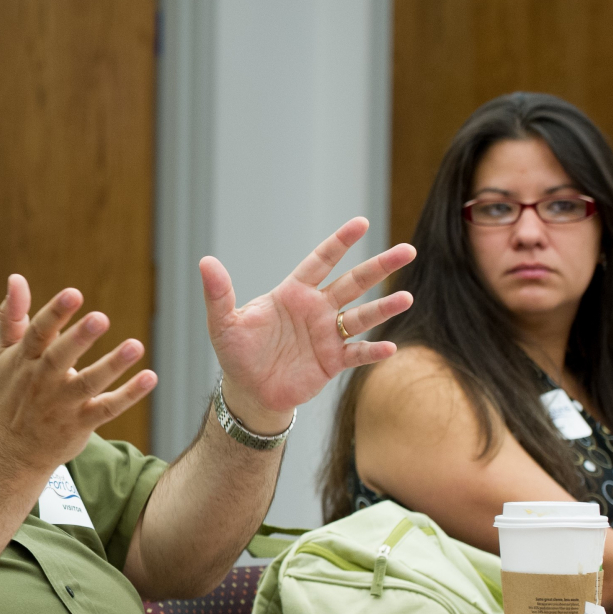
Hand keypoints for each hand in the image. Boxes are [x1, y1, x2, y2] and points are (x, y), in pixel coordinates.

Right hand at [0, 275, 156, 476]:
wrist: (14, 451)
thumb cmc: (14, 393)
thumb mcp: (6, 354)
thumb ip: (12, 316)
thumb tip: (16, 278)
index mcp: (25, 359)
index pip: (38, 333)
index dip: (55, 313)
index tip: (74, 294)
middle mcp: (42, 381)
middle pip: (60, 358)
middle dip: (79, 339)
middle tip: (100, 318)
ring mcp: (62, 405)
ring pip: (88, 384)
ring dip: (112, 365)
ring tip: (136, 345)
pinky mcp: (81, 423)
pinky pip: (107, 409)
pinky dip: (129, 395)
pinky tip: (150, 377)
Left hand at [201, 217, 414, 431]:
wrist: (249, 390)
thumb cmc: (237, 352)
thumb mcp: (224, 323)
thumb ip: (218, 294)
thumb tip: (205, 262)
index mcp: (293, 293)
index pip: (321, 262)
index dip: (340, 243)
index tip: (361, 223)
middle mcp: (316, 310)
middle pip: (353, 283)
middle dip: (379, 266)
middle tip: (407, 250)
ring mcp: (328, 335)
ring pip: (362, 317)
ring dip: (384, 308)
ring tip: (406, 298)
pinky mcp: (332, 362)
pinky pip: (357, 354)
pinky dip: (372, 351)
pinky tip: (390, 346)